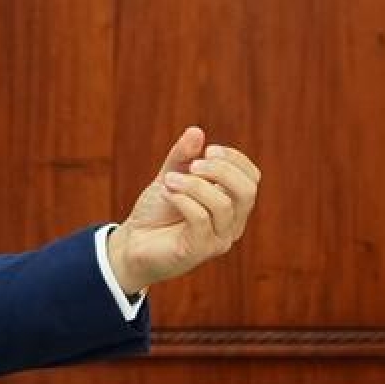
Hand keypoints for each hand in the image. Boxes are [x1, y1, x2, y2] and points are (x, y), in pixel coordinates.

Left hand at [105, 127, 259, 293]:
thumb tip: (197, 132)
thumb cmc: (157, 213)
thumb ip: (183, 157)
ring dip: (193, 185)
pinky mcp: (199, 251)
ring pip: (223, 204)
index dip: (235, 159)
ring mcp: (218, 240)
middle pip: (247, 191)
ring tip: (169, 181)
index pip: (252, 178)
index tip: (207, 149)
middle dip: (221, 170)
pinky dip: (182, 200)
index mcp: (232, 205)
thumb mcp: (171, 176)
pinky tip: (166, 195)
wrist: (132, 244)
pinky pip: (201, 219)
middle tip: (193, 165)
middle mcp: (232, 224)